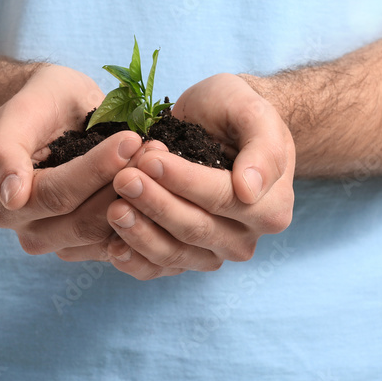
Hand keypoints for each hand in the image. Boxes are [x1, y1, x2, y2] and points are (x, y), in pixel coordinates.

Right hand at [0, 64, 142, 255]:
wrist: (55, 111)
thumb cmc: (39, 104)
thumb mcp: (19, 113)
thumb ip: (4, 151)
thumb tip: (12, 197)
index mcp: (6, 206)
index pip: (58, 195)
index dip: (97, 169)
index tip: (131, 138)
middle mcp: (31, 233)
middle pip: (85, 221)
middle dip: (123, 183)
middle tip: (154, 148)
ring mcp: (62, 244)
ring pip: (107, 233)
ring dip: (139, 197)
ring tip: (158, 157)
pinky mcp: (92, 245)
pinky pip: (122, 240)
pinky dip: (145, 211)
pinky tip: (161, 179)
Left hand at [104, 73, 294, 279]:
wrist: (219, 125)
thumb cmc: (236, 112)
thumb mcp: (253, 112)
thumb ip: (262, 148)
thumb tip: (250, 189)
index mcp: (270, 207)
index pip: (221, 199)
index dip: (184, 181)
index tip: (150, 158)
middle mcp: (245, 237)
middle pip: (194, 228)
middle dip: (156, 203)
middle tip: (123, 178)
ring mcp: (213, 253)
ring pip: (174, 253)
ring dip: (140, 232)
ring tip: (113, 206)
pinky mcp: (184, 259)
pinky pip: (157, 268)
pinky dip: (133, 259)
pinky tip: (111, 244)